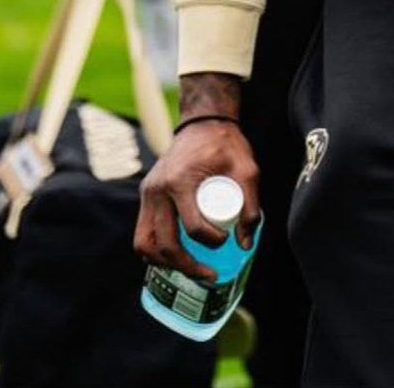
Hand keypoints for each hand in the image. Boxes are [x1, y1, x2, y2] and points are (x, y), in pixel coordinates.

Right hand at [135, 120, 260, 282]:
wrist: (203, 121)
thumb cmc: (225, 144)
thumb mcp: (246, 170)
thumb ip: (250, 205)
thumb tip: (245, 243)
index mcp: (180, 181)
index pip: (192, 227)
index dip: (212, 241)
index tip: (227, 240)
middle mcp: (157, 189)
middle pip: (164, 243)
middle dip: (186, 266)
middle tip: (208, 273)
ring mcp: (148, 193)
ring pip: (144, 243)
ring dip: (164, 263)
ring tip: (188, 269)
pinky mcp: (147, 195)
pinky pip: (143, 231)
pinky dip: (154, 250)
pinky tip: (173, 257)